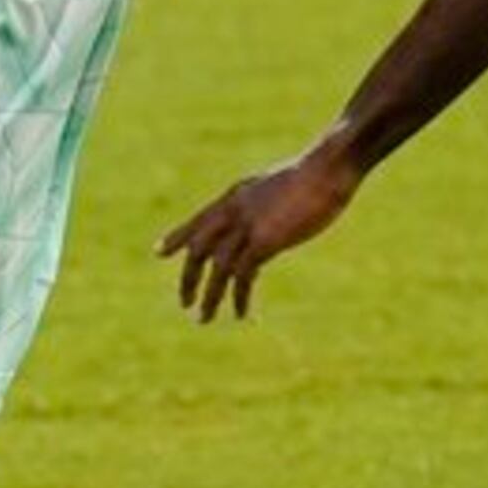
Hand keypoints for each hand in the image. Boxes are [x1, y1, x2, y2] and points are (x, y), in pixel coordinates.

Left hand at [157, 138, 361, 322]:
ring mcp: (247, 225)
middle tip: (184, 302)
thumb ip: (266, 205)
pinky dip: (238, 297)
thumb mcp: (279, 187)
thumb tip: (268, 220)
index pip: (198, 220)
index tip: (159, 252)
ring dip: (209, 296)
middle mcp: (233, 211)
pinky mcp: (265, 241)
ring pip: (217, 268)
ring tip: (203, 319)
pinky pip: (243, 275)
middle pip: (199, 248)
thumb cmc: (314, 175)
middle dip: (188, 277)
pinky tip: (240, 313)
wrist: (328, 169)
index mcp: (235, 196)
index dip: (178, 237)